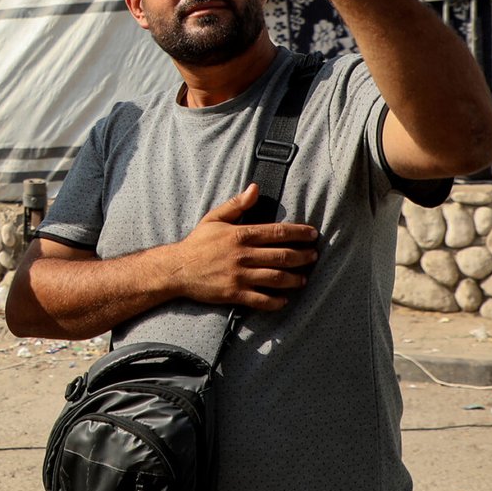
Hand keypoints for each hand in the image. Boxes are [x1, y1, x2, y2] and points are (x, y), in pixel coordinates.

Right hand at [167, 184, 316, 310]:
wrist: (177, 269)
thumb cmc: (197, 243)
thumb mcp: (214, 218)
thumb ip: (237, 204)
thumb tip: (255, 188)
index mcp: (240, 235)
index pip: (277, 232)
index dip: (298, 233)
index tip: (313, 234)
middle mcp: (243, 255)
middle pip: (282, 256)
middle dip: (303, 256)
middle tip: (314, 256)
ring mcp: (239, 276)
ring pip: (276, 278)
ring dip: (294, 279)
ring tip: (303, 279)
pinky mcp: (234, 293)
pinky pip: (261, 300)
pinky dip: (275, 301)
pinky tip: (284, 300)